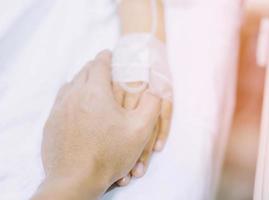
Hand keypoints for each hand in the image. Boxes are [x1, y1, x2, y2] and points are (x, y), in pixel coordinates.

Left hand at [31, 51, 160, 199]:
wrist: (75, 180)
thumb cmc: (109, 154)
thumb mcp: (140, 130)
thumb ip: (151, 104)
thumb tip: (154, 88)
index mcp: (95, 92)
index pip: (99, 63)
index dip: (107, 56)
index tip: (110, 52)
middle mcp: (73, 95)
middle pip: (83, 71)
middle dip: (94, 67)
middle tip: (102, 68)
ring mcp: (59, 109)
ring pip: (70, 85)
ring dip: (81, 80)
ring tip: (90, 85)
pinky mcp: (51, 123)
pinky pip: (60, 101)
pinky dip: (70, 96)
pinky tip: (76, 105)